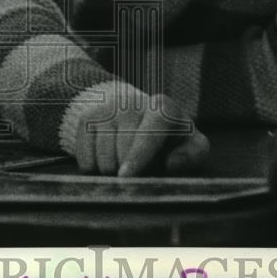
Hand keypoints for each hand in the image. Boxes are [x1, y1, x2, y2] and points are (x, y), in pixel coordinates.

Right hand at [72, 93, 209, 176]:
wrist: (137, 115)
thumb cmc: (169, 137)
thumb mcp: (191, 142)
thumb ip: (192, 154)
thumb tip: (171, 163)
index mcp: (162, 107)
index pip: (148, 131)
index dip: (138, 155)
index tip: (127, 176)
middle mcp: (131, 102)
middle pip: (121, 149)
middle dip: (128, 169)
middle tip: (140, 169)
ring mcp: (106, 108)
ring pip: (101, 156)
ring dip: (112, 170)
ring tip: (124, 161)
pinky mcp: (86, 118)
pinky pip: (84, 157)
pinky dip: (94, 167)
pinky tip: (107, 158)